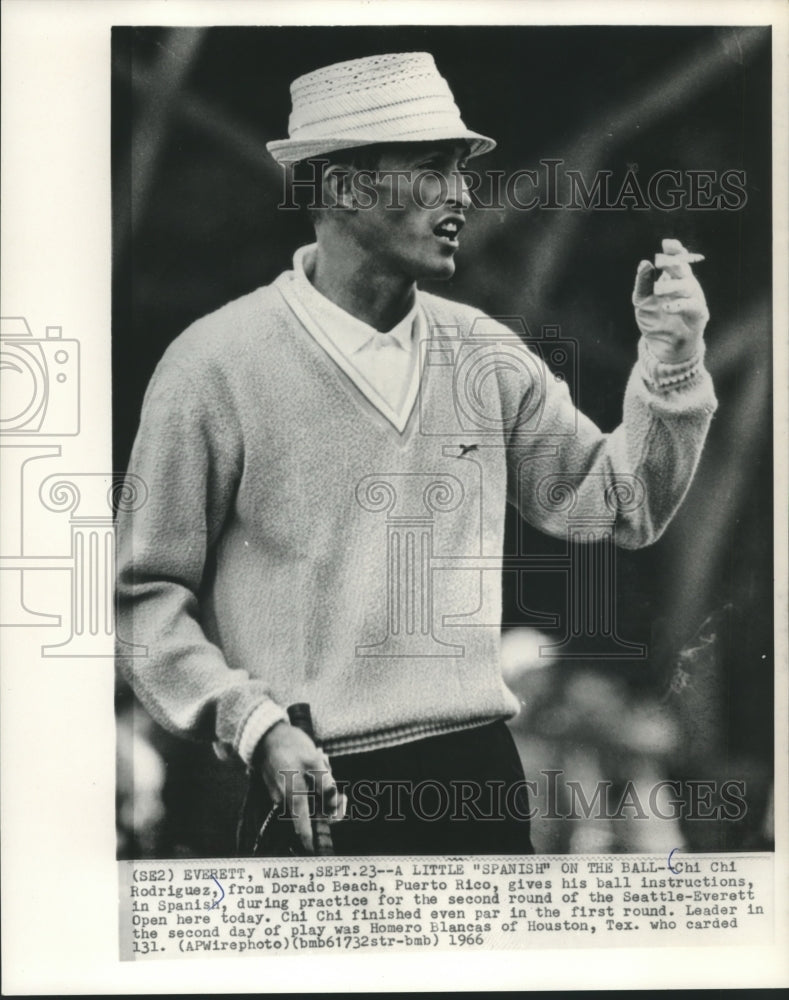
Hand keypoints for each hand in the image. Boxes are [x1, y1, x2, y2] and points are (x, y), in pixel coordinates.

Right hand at [254, 721, 343, 852]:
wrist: (265, 734)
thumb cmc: (290, 745)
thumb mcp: (314, 760)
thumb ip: (326, 784)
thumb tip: (334, 804)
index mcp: (294, 795)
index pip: (303, 826)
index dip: (310, 840)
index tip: (315, 850)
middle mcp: (285, 799)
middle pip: (311, 809)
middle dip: (326, 795)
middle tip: (331, 772)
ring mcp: (280, 792)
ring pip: (307, 796)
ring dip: (319, 783)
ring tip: (320, 758)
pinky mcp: (279, 785)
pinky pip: (298, 788)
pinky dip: (309, 778)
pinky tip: (313, 759)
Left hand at [632, 238, 709, 363]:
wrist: (661, 347)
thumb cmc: (654, 319)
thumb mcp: (641, 300)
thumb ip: (642, 283)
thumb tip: (644, 263)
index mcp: (675, 278)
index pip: (678, 259)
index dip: (675, 250)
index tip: (667, 244)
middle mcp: (687, 285)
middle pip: (683, 269)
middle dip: (673, 263)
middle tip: (659, 261)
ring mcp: (694, 299)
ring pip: (688, 286)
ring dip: (672, 285)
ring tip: (658, 289)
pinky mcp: (698, 316)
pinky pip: (692, 307)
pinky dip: (679, 305)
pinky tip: (666, 307)